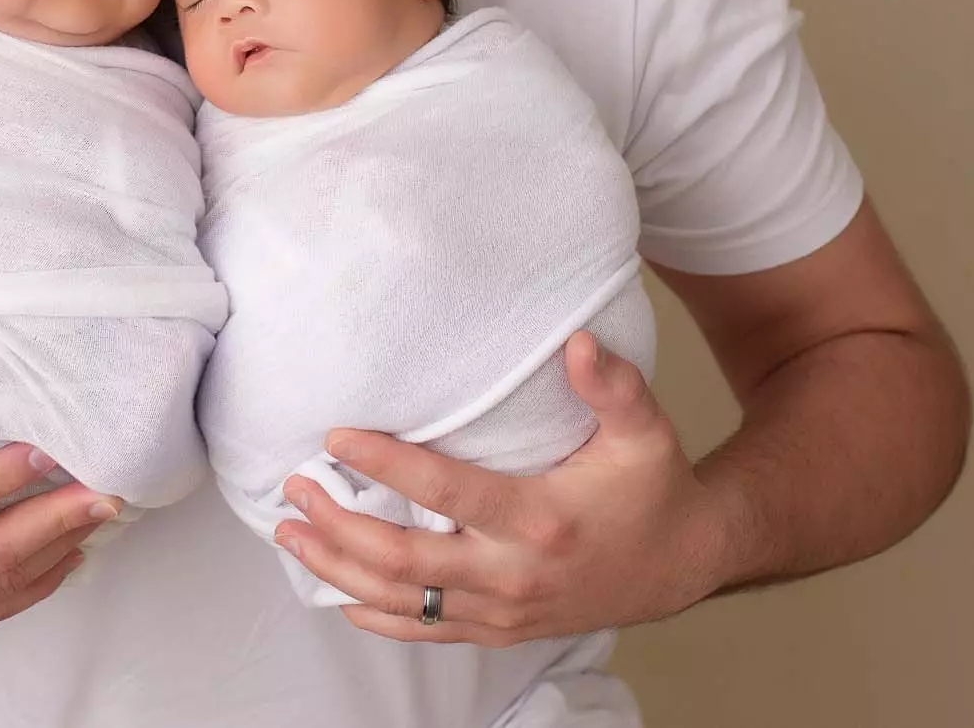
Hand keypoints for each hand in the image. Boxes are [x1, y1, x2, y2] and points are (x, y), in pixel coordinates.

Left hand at [273, 332, 733, 645]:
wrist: (681, 564)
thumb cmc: (652, 488)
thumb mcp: (644, 430)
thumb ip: (612, 385)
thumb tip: (577, 342)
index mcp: (539, 521)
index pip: (446, 492)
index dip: (386, 464)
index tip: (336, 436)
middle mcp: (512, 575)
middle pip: (403, 560)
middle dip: (339, 525)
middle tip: (295, 486)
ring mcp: (502, 611)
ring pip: (402, 601)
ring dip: (338, 569)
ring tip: (292, 532)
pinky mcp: (498, 630)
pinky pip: (424, 630)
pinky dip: (374, 615)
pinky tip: (336, 591)